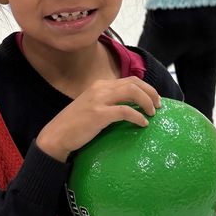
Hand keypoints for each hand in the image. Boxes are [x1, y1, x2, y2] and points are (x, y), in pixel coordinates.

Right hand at [36, 77, 161, 162]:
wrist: (56, 136)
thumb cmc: (74, 125)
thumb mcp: (92, 107)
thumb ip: (108, 102)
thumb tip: (129, 107)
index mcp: (99, 85)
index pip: (130, 79)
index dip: (146, 87)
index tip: (154, 99)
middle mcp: (100, 88)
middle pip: (134, 83)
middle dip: (151, 92)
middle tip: (159, 105)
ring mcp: (99, 100)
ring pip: (132, 92)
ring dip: (147, 101)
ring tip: (153, 113)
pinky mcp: (99, 114)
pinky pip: (126, 111)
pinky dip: (138, 116)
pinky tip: (143, 124)